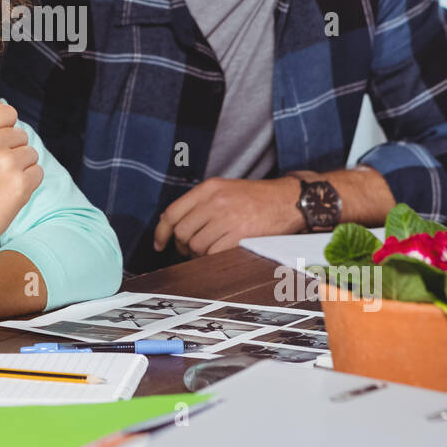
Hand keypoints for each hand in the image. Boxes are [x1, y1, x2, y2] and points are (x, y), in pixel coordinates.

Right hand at [0, 102, 42, 260]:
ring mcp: (7, 164)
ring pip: (31, 153)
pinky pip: (38, 172)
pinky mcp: (21, 184)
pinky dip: (27, 182)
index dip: (5, 125)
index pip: (7, 111)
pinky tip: (8, 192)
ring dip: (20, 167)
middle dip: (11, 149)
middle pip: (21, 134)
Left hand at [153, 177, 303, 257]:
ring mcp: (228, 217)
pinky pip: (214, 254)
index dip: (161, 232)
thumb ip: (199, 203)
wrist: (287, 200)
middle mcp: (215, 201)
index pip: (172, 212)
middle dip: (182, 246)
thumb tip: (170, 224)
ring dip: (198, 255)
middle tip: (191, 250)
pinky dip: (212, 259)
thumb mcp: (224, 189)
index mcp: (208, 188)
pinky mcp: (240, 234)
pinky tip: (219, 255)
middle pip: (182, 232)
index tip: (159, 244)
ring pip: (196, 246)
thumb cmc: (254, 198)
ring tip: (209, 251)